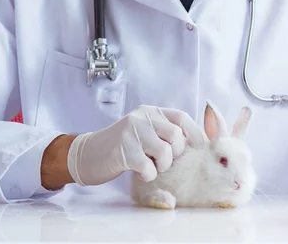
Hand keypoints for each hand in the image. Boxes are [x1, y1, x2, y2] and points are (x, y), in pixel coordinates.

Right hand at [66, 105, 203, 185]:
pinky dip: (149, 175)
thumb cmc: (123, 146)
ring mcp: (132, 132)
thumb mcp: (144, 130)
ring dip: (162, 165)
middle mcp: (143, 117)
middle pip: (175, 135)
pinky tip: (140, 172)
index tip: (199, 146)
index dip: (194, 132)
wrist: (88, 154)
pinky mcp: (124, 151)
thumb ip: (163, 130)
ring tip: (152, 166)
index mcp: (151, 112)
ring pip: (164, 151)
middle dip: (176, 153)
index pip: (181, 117)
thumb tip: (195, 141)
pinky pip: (149, 167)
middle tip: (164, 160)